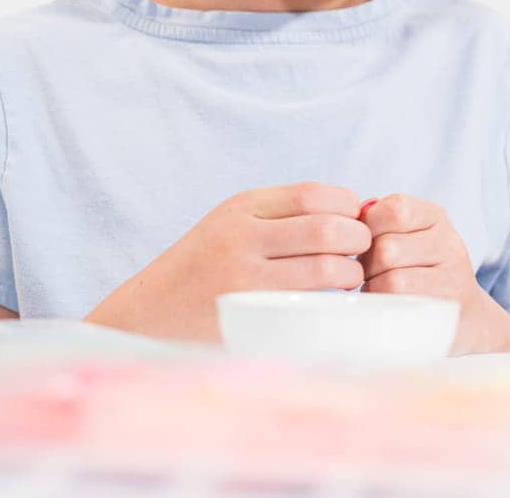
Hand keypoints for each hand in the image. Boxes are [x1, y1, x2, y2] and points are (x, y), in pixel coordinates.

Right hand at [84, 181, 369, 342]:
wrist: (146, 316)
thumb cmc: (204, 270)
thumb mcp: (233, 226)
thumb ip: (284, 217)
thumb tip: (358, 211)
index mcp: (242, 206)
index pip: (315, 194)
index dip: (348, 208)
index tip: (356, 224)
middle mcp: (242, 235)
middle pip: (328, 227)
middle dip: (359, 240)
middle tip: (363, 255)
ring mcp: (244, 277)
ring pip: (327, 266)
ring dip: (352, 274)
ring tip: (350, 281)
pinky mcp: (249, 314)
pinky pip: (312, 304)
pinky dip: (336, 303)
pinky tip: (335, 305)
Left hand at [358, 193, 509, 353]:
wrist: (460, 314)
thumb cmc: (417, 271)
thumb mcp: (406, 235)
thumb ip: (379, 220)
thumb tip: (356, 213)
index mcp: (434, 217)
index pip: (394, 209)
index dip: (368, 227)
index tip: (368, 243)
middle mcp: (448, 243)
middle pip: (387, 248)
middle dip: (367, 264)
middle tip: (370, 273)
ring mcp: (452, 278)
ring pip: (392, 280)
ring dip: (374, 289)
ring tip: (379, 289)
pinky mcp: (446, 310)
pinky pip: (402, 308)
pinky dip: (385, 307)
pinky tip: (389, 305)